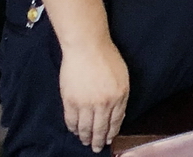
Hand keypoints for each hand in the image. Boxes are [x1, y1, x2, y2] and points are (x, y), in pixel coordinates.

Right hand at [58, 33, 127, 151]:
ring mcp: (86, 103)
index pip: (116, 121)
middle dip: (99, 141)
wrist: (87, 47)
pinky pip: (71, 120)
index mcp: (120, 96)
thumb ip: (120, 95)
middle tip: (97, 148)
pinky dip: (72, 128)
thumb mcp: (122, 76)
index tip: (109, 139)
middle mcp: (104, 103)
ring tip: (85, 142)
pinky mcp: (70, 101)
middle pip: (101, 128)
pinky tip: (74, 131)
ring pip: (85, 127)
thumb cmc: (106, 57)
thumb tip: (118, 114)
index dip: (112, 133)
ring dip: (85, 137)